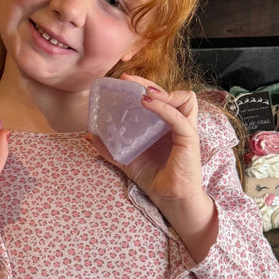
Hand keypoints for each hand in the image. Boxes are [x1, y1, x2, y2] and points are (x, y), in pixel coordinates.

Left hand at [90, 74, 216, 257]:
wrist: (169, 199)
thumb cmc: (154, 177)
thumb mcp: (126, 158)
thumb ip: (109, 147)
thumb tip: (89, 135)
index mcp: (164, 124)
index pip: (159, 96)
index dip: (144, 86)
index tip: (123, 82)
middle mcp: (176, 123)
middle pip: (169, 92)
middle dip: (148, 82)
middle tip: (127, 79)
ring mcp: (185, 129)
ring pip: (185, 98)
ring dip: (164, 93)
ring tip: (143, 94)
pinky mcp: (189, 138)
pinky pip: (179, 117)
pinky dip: (163, 107)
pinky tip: (147, 103)